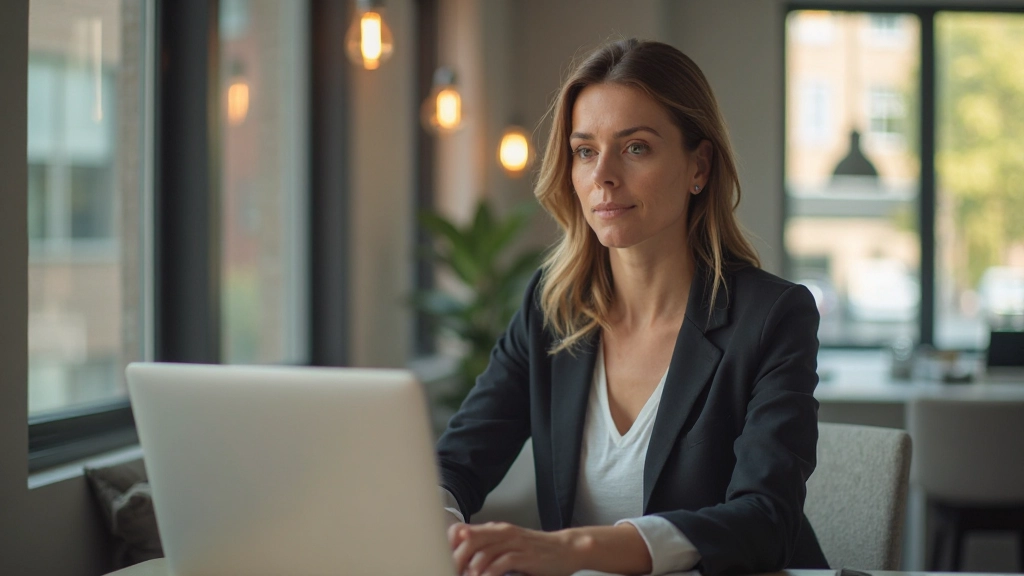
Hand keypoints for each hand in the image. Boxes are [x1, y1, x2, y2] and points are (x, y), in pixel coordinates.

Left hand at [447, 521, 583, 575]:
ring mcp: (514, 542)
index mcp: (494, 529)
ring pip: (483, 551)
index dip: (448, 546)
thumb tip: (463, 561)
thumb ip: (487, 549)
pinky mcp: (525, 555)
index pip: (462, 531)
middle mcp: (502, 532)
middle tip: (448, 571)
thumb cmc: (535, 552)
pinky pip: (502, 562)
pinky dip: (490, 572)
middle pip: (469, 540)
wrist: (566, 549)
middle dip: (454, 558)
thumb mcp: (508, 547)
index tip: (439, 561)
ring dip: (470, 568)